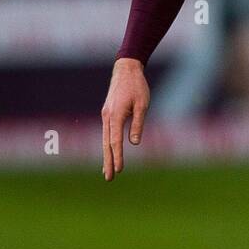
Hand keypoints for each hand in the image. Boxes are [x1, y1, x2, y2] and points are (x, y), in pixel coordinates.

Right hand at [101, 58, 150, 179]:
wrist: (126, 70)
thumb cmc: (137, 87)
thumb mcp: (142, 105)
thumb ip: (138, 124)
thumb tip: (134, 143)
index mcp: (116, 115)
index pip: (116, 141)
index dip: (118, 157)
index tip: (119, 170)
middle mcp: (107, 117)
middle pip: (107, 144)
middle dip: (108, 162)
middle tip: (109, 178)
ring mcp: (105, 115)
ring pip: (105, 139)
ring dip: (107, 156)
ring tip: (107, 172)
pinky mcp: (107, 113)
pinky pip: (106, 133)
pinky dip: (107, 145)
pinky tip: (109, 153)